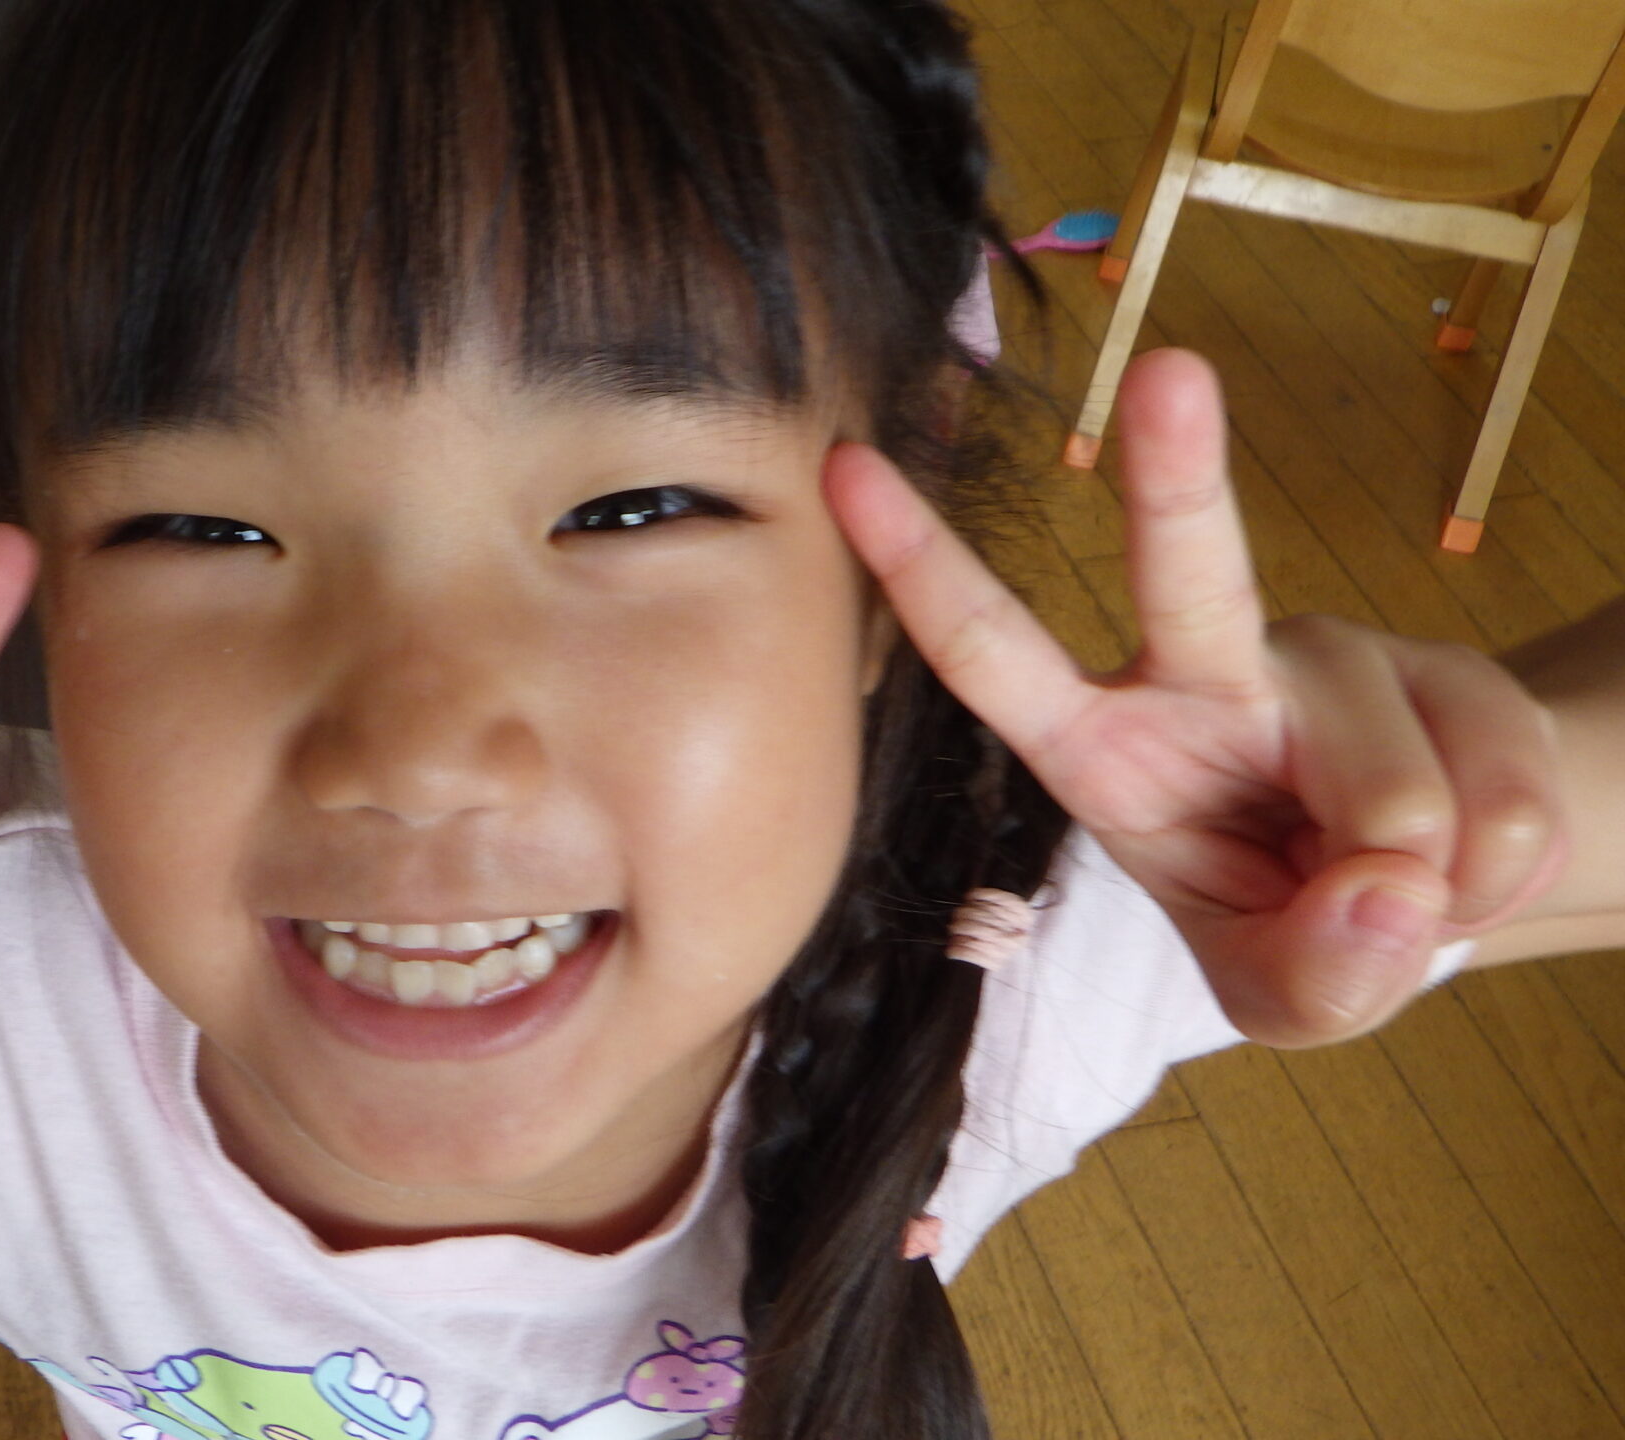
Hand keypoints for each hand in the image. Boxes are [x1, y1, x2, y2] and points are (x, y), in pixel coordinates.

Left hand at [826, 349, 1566, 1046]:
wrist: (1437, 897)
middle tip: (1170, 372)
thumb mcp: (1278, 995)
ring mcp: (1334, 664)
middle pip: (1194, 576)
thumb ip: (1312, 974)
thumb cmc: (1303, 930)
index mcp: (1108, 751)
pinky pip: (1504, 810)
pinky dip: (1499, 878)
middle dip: (1177, 473)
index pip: (992, 659)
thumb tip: (1386, 889)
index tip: (844, 469)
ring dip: (1423, 892)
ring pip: (1397, 797)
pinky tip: (1461, 865)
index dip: (919, 568)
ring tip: (1395, 897)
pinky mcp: (1456, 675)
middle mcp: (1207, 679)